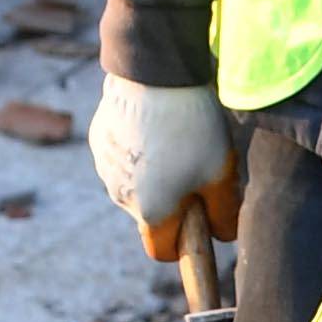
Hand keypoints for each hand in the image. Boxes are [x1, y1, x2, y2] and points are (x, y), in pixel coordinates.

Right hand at [92, 77, 240, 255]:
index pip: (164, 250)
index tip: (202, 219)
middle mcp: (119, 196)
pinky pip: (123, 157)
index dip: (186, 241)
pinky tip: (155, 124)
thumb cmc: (192, 127)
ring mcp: (104, 167)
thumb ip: (223, 214)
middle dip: (174, 202)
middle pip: (152, 214)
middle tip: (197, 165)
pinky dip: (139, 150)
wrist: (154, 72)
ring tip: (177, 139)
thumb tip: (222, 234)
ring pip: (136, 185)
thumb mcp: (221, 173)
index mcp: (150, 213)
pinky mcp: (98, 139)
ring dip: (155, 174)